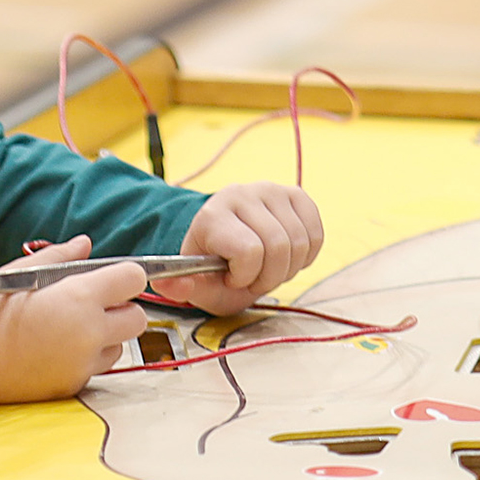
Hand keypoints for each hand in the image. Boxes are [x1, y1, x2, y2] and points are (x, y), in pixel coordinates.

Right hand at [0, 236, 147, 403]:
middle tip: (91, 305)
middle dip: (121, 309)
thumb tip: (85, 244)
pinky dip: (83, 359)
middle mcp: (89, 333)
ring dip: (104, 337)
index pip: (134, 280)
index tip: (110, 279)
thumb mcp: (20, 273)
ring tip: (66, 330)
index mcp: (79, 298)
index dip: (124, 277)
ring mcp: (82, 364)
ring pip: (118, 347)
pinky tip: (52, 350)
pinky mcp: (71, 386)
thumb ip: (61, 257)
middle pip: (137, 318)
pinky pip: (93, 369)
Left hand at [152, 182, 323, 315]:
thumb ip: (181, 288)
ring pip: (301, 242)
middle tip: (254, 278)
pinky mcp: (295, 195)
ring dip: (288, 268)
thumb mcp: (195, 285)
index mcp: (213, 215)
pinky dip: (306, 256)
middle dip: (269, 276)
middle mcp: (241, 194)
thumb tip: (163, 284)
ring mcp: (270, 190)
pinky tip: (286, 257)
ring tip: (268, 268)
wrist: (228, 241)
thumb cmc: (214, 267)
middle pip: (279, 247)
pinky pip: (316, 234)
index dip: (245, 276)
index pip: (249, 251)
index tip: (232, 278)